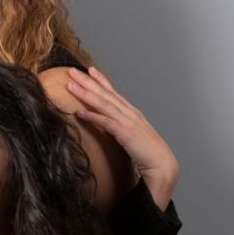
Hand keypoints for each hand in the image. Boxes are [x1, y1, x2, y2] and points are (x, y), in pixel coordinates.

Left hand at [66, 66, 179, 208]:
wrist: (162, 164)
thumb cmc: (146, 151)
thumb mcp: (130, 134)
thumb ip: (118, 126)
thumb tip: (105, 123)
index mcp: (131, 112)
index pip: (113, 92)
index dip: (101, 80)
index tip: (89, 69)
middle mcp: (129, 113)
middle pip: (105, 93)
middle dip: (88, 81)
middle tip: (72, 71)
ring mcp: (128, 122)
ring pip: (104, 104)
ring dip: (86, 94)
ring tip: (71, 86)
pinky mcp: (126, 134)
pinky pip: (106, 123)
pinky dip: (92, 116)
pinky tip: (79, 113)